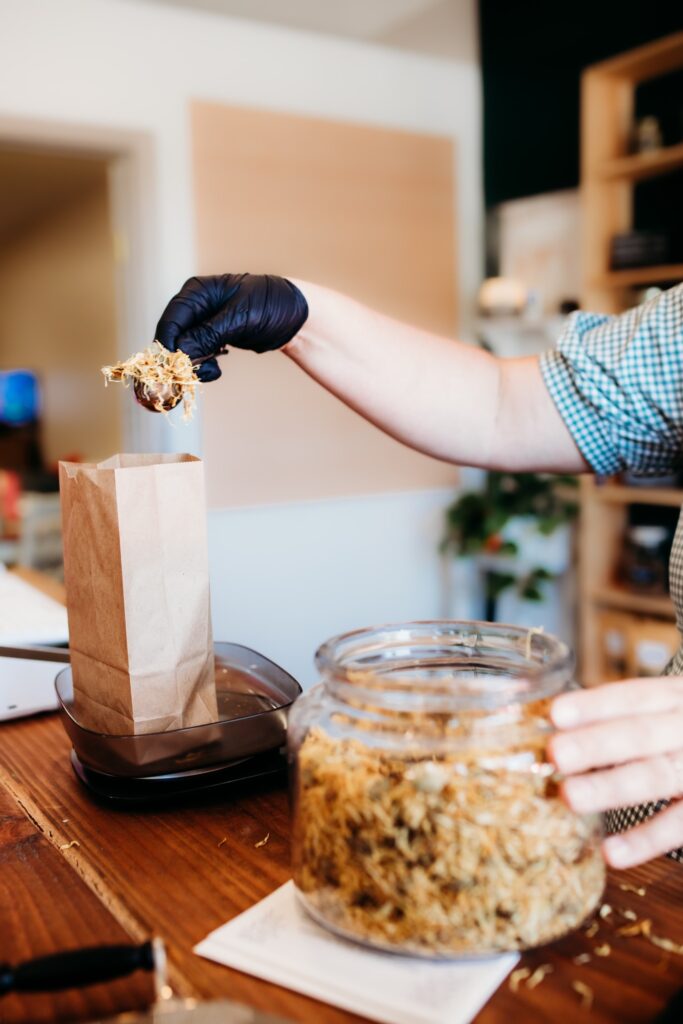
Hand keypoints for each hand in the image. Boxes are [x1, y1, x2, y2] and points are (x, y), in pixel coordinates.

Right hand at [155, 274, 307, 380]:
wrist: (296, 316)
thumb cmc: (271, 305)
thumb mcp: (240, 318)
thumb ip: (208, 334)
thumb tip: (181, 351)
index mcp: (197, 291)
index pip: (171, 319)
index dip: (167, 345)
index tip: (173, 367)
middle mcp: (195, 305)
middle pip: (173, 336)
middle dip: (182, 358)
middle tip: (195, 376)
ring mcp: (202, 322)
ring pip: (183, 349)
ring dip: (194, 365)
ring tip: (213, 372)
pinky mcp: (212, 337)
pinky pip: (197, 355)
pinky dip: (203, 366)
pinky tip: (216, 370)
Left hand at [548, 678, 682, 867]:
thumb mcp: (671, 711)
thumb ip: (626, 719)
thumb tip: (555, 726)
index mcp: (678, 698)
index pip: (635, 696)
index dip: (597, 704)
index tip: (556, 713)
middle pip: (642, 734)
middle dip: (598, 743)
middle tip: (555, 754)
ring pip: (657, 776)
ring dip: (612, 787)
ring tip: (569, 796)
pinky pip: (682, 823)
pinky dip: (647, 838)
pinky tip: (611, 851)